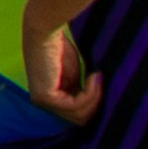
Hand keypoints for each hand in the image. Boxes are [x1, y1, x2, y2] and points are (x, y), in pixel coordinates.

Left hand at [22, 5, 99, 123]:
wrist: (45, 29)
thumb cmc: (59, 45)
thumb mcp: (75, 74)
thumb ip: (82, 90)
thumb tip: (101, 105)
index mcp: (51, 99)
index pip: (78, 114)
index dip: (95, 103)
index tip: (105, 85)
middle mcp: (44, 103)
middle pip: (80, 119)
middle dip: (97, 103)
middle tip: (103, 81)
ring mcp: (42, 102)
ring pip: (80, 116)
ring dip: (96, 97)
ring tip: (98, 76)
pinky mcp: (45, 97)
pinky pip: (76, 106)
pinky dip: (90, 93)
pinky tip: (94, 76)